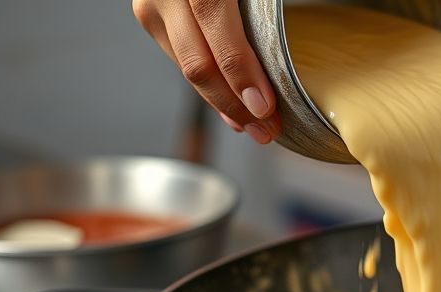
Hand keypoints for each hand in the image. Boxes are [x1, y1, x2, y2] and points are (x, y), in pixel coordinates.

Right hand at [133, 0, 281, 143]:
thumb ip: (262, 9)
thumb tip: (288, 49)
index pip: (216, 29)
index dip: (241, 72)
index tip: (265, 105)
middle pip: (197, 62)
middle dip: (235, 105)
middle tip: (267, 130)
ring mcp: (153, 6)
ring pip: (188, 69)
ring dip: (224, 105)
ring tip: (255, 128)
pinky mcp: (152, 18)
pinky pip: (183, 62)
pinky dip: (211, 89)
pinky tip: (232, 108)